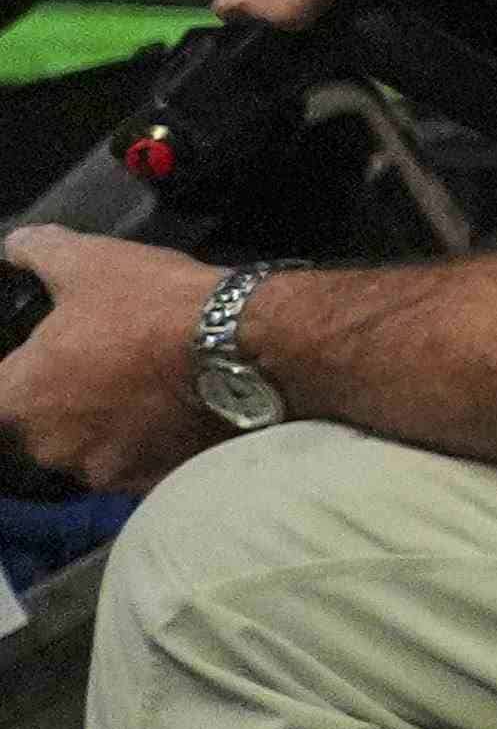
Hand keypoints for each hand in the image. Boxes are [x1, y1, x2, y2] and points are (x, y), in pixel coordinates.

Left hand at [0, 229, 236, 494]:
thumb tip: (14, 245)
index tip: (48, 362)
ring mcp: (101, 470)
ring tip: (146, 396)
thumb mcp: (91, 261)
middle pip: (42, 430)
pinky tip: (174, 416)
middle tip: (104, 371)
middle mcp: (49, 444)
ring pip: (90, 451)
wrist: (242, 348)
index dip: (17, 380)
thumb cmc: (152, 305)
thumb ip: (39, 253)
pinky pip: (137, 467)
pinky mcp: (151, 483)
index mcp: (20, 396)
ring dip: (108, 430)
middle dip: (66, 405)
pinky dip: (149, 447)